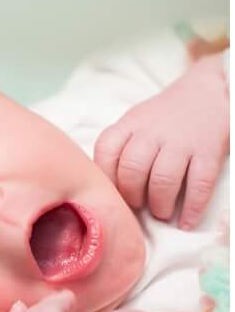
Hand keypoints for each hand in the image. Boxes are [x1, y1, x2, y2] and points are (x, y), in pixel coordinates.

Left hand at [93, 55, 229, 229]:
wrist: (210, 90)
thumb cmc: (163, 118)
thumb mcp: (134, 123)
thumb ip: (116, 151)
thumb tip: (101, 194)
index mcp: (129, 125)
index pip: (105, 153)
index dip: (106, 181)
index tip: (112, 195)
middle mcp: (154, 131)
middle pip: (132, 170)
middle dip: (132, 197)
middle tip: (138, 207)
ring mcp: (183, 141)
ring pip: (163, 180)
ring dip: (160, 205)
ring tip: (161, 213)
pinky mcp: (209, 150)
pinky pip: (200, 183)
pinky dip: (193, 207)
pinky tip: (187, 221)